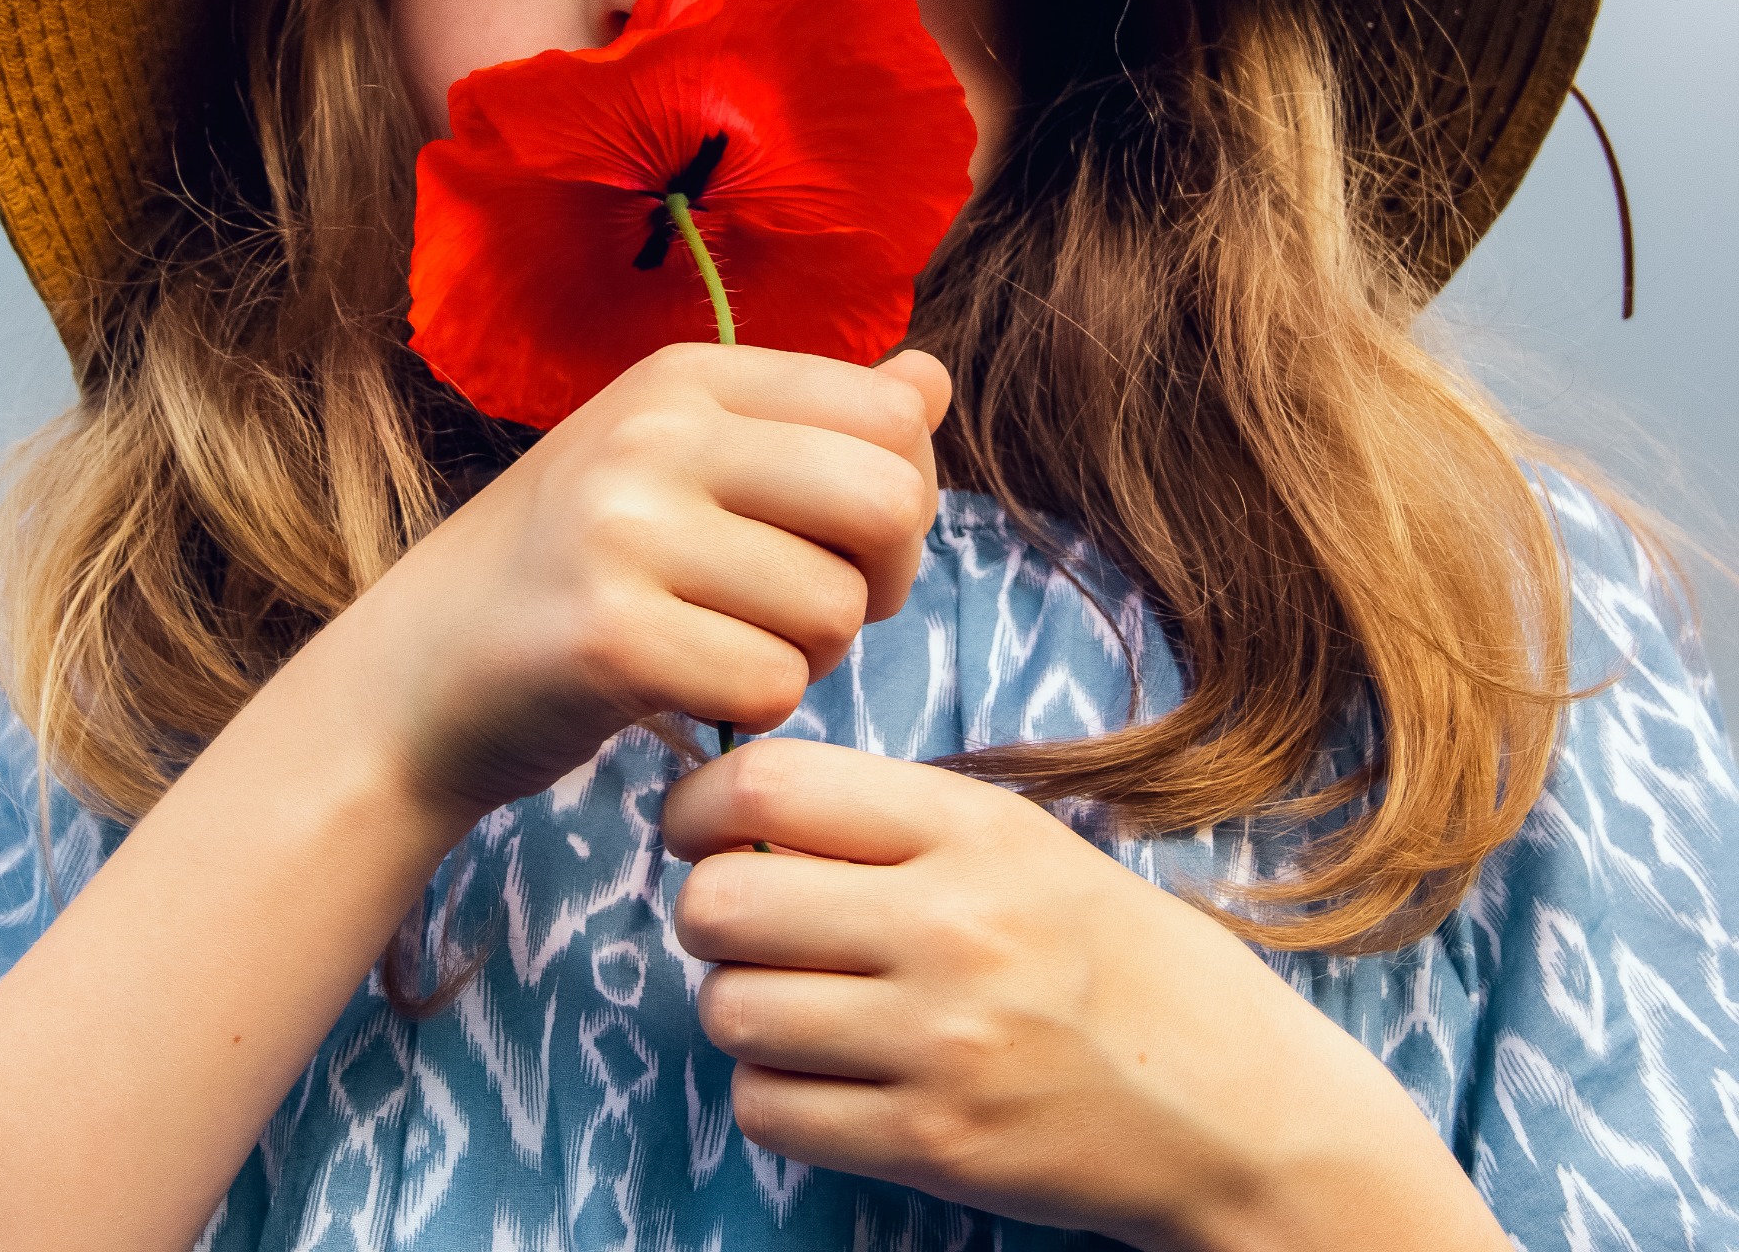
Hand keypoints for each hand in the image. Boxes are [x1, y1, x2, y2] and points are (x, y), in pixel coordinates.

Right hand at [342, 345, 948, 828]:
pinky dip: (754, 710)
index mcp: (684, 376)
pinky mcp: (607, 636)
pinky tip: (688, 688)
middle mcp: (655, 432)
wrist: (416, 675)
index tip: (844, 543)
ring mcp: (624, 529)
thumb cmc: (573, 568)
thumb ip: (813, 424)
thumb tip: (932, 381)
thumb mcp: (682, 463)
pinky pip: (772, 686)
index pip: (888, 415)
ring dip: (807, 655)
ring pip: (835, 607)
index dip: (905, 495)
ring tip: (723, 645)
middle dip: (882, 581)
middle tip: (816, 612)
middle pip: (886, 500)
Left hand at [665, 742, 1509, 1251]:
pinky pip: (769, 1109)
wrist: (1233, 1104)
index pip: (769, 785)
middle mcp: (952, 927)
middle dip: (706, 910)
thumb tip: (738, 810)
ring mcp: (941, 1043)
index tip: (696, 826)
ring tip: (790, 999)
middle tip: (741, 922)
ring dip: (737, 1004)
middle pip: (723, 904)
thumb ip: (887, 821)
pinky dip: (771, 1090)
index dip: (698, 804)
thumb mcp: (1018, 842)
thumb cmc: (1111, 955)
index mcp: (971, 830)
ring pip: (733, 1010)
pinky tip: (821, 1072)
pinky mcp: (934, 1144)